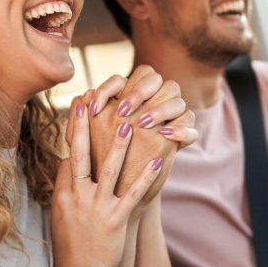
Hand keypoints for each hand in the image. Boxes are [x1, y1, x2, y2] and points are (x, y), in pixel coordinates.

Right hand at [52, 96, 162, 266]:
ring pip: (109, 170)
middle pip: (81, 155)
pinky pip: (132, 194)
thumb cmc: (71, 243)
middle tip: (90, 100)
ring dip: (119, 145)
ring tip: (128, 122)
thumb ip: (66, 187)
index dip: (75, 132)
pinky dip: (146, 178)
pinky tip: (157, 161)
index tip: (80, 107)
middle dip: (85, 126)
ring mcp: (97, 208)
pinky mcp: (115, 220)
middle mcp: (78, 197)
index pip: (69, 156)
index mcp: (63, 194)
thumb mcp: (60, 212)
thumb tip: (69, 162)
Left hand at [86, 66, 196, 203]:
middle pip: (156, 79)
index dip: (111, 87)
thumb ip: (78, 117)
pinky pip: (189, 123)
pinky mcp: (177, 138)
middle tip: (124, 111)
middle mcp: (148, 103)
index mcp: (126, 97)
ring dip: (160, 108)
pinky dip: (182, 128)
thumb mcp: (83, 141)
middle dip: (139, 92)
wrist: (117, 190)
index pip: (123, 76)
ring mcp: (166, 119)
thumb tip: (84, 96)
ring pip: (176, 98)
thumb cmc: (97, 162)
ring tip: (143, 124)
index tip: (95, 108)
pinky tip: (167, 135)